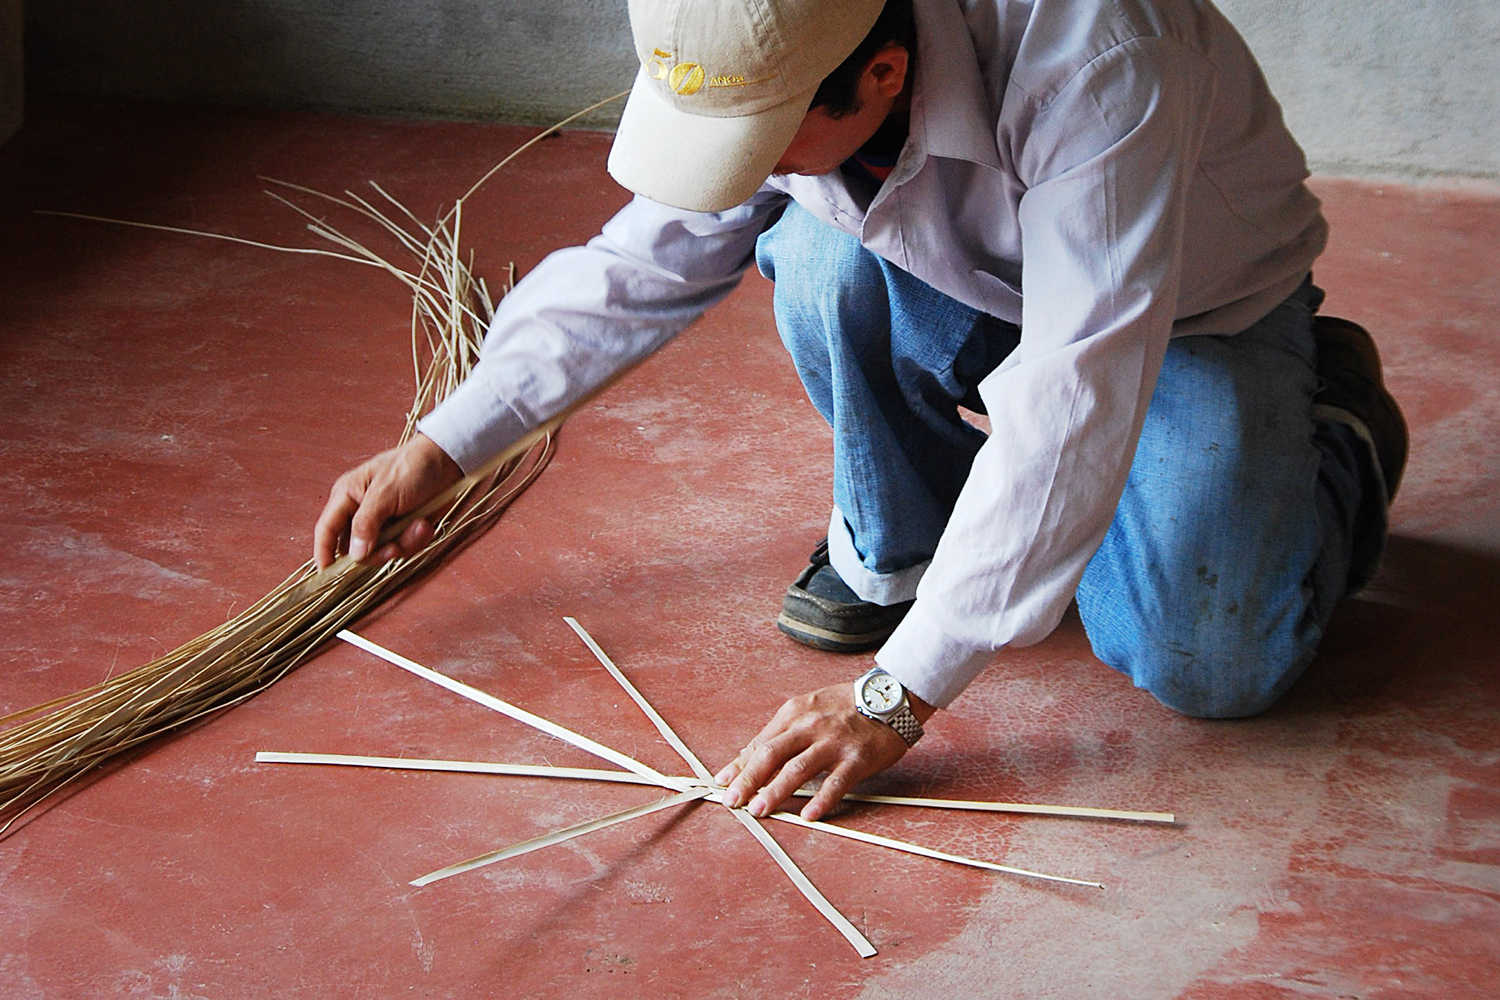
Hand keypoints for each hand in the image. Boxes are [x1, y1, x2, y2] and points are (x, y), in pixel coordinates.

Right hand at [313, 433, 463, 568]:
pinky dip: (416, 540)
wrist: (446, 463)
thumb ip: (366, 523)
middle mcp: (360, 512)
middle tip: (395, 548)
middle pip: (356, 549)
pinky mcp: (402, 529)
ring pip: (382, 552)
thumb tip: (355, 554)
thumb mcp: (386, 493)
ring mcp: (382, 523)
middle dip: (378, 552)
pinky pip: (403, 548)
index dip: (323, 552)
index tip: (326, 573)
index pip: (326, 529)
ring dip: (403, 543)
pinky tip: (425, 524)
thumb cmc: (412, 468)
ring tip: (419, 525)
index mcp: (347, 496)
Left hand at [714, 681, 933, 821]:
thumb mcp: (809, 708)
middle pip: (771, 754)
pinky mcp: (857, 758)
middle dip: (748, 779)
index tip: (722, 783)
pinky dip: (821, 800)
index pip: (761, 742)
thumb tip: (749, 754)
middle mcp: (810, 725)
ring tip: (759, 810)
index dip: (739, 765)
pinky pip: (836, 782)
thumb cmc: (848, 705)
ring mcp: (834, 742)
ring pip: (797, 768)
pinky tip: (808, 815)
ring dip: (775, 791)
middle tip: (732, 801)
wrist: (891, 696)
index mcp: (795, 712)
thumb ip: (782, 732)